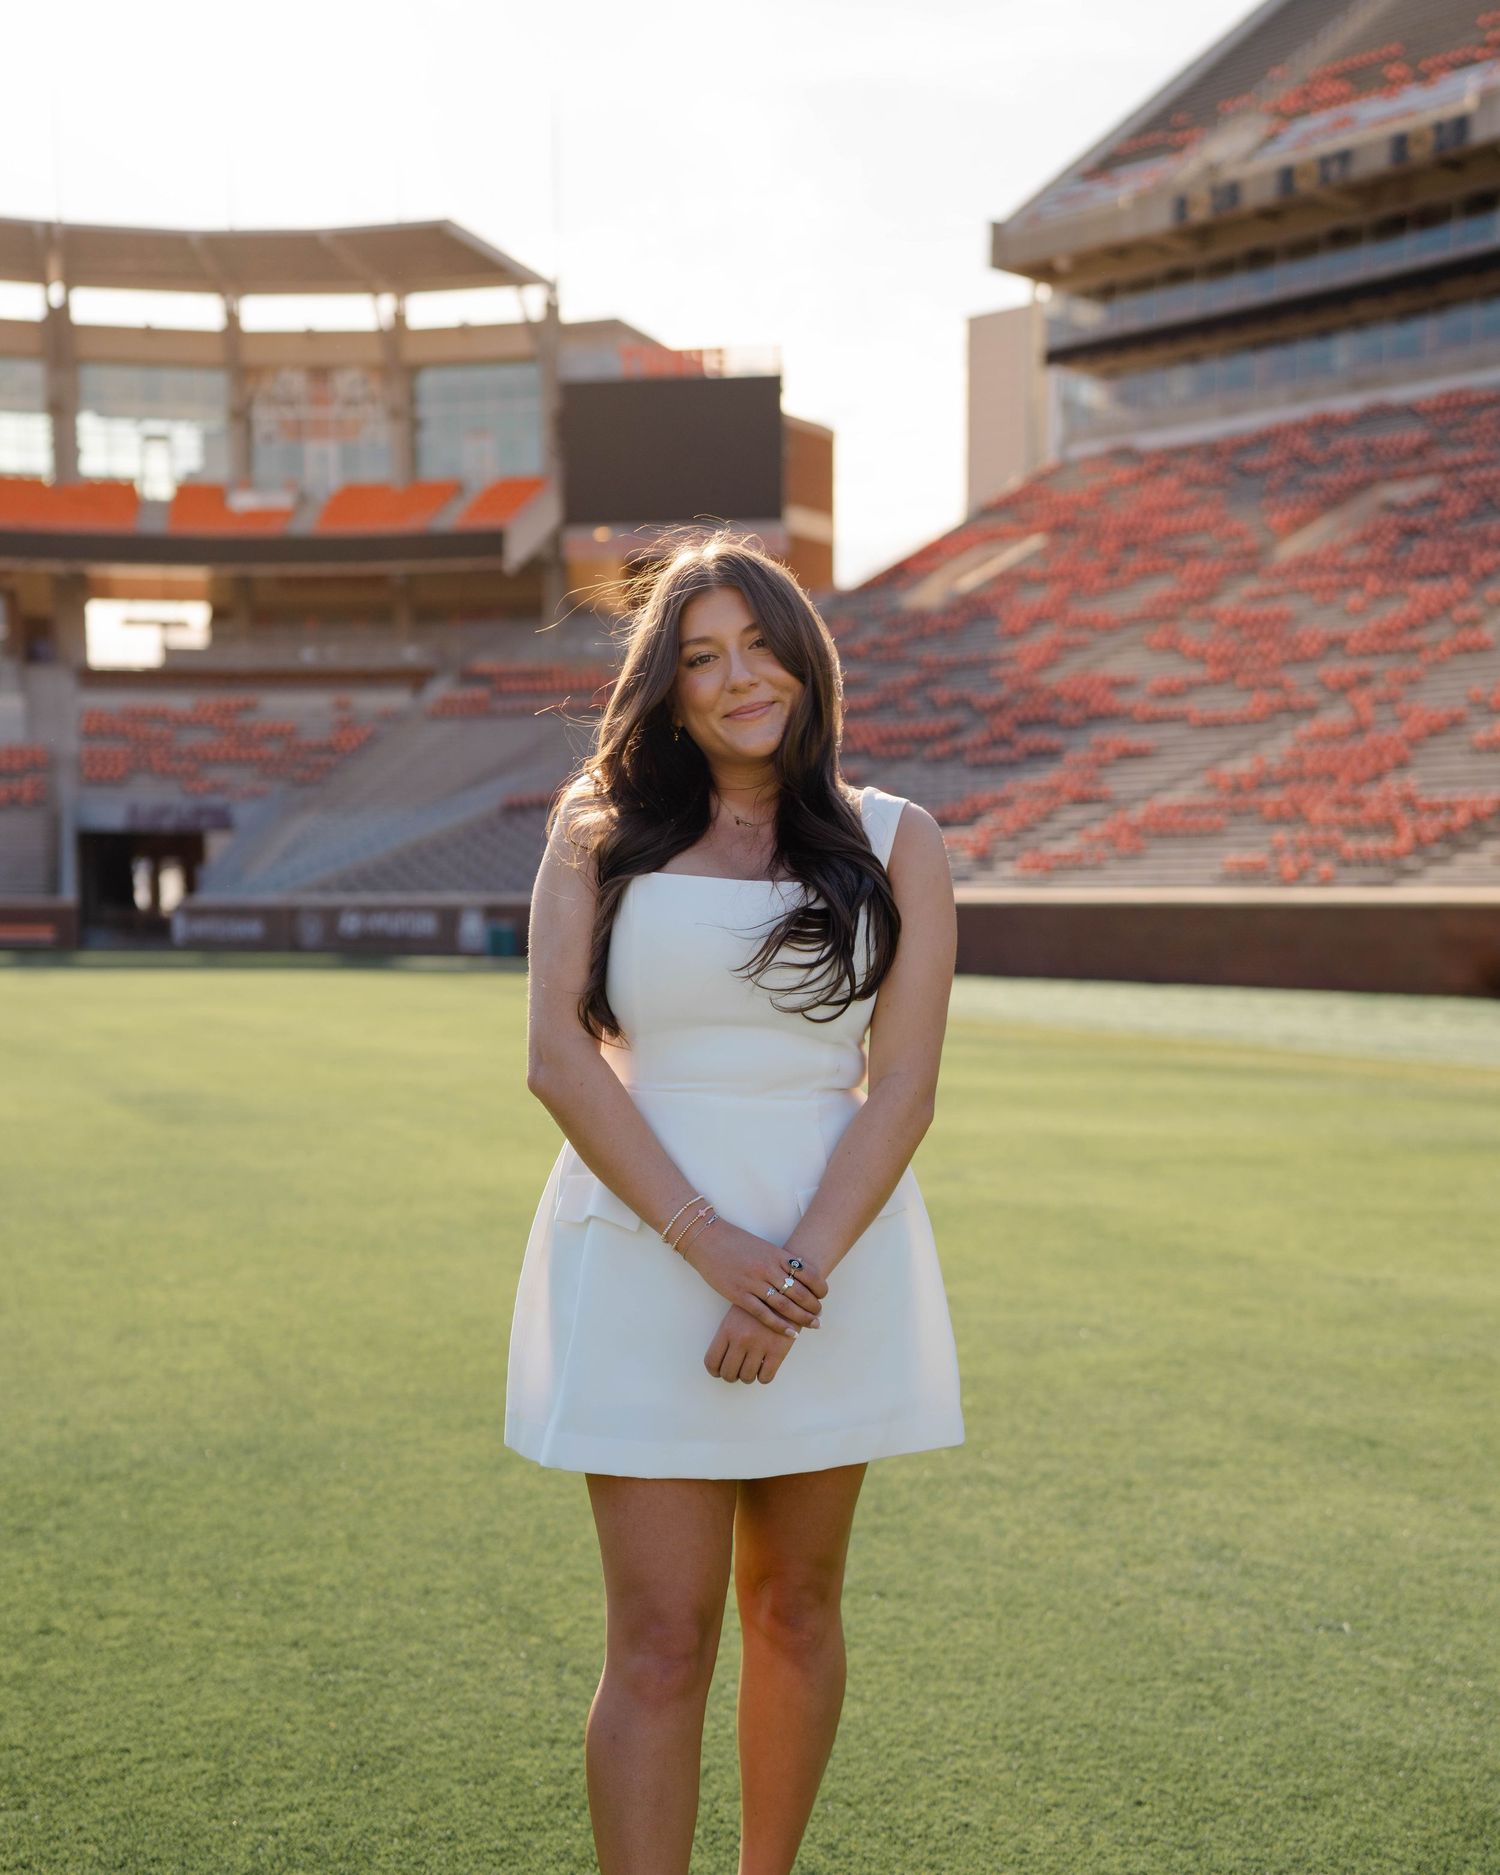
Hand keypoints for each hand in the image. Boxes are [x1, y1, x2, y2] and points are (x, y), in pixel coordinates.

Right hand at [675, 1212, 827, 1333]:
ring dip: (801, 1317)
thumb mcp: (763, 1246)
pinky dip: (779, 1325)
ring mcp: (753, 1282)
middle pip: (799, 1292)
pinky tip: (790, 1332)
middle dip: (813, 1306)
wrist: (707, 1239)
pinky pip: (763, 1313)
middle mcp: (768, 1268)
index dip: (819, 1287)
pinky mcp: (739, 1294)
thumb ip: (779, 1260)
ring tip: (812, 1325)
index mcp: (776, 1254)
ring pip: (785, 1304)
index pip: (808, 1273)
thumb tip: (798, 1273)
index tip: (823, 1296)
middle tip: (820, 1316)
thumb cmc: (735, 1242)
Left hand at [704, 1303, 801, 1383]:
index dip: (715, 1371)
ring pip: (747, 1377)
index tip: (721, 1371)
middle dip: (732, 1376)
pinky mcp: (778, 1351)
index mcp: (727, 1330)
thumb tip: (722, 1360)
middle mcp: (741, 1339)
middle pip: (728, 1373)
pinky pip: (766, 1377)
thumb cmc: (758, 1301)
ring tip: (753, 1368)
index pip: (711, 1361)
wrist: (786, 1291)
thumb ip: (728, 1335)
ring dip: (749, 1376)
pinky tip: (766, 1367)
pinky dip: (764, 1377)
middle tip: (738, 1371)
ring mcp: (759, 1346)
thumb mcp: (736, 1314)